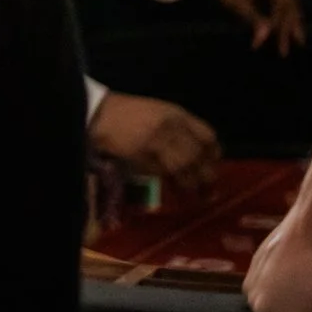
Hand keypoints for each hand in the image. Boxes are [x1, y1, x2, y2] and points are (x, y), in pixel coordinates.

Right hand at [89, 92, 220, 191]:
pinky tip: (171, 191)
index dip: (213, 155)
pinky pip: (162, 172)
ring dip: (190, 185)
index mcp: (176, 114)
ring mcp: (157, 139)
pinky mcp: (142, 153)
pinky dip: (169, 183)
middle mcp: (171, 126)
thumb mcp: (157, 113)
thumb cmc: (126, 113)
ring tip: (192, 198)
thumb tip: (195, 155)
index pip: (207, 136)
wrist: (97, 113)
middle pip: (198, 155)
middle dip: (206, 176)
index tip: (212, 167)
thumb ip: (177, 130)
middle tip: (209, 191)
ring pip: (183, 167)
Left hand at [177, 0, 305, 54]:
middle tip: (298, 45)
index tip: (273, 42)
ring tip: (297, 41)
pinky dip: (281, 12)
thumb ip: (251, 17)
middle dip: (291, 24)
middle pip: (290, 1)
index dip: (279, 24)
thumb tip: (265, 37)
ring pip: (287, 1)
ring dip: (290, 20)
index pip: (283, 3)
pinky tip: (284, 26)